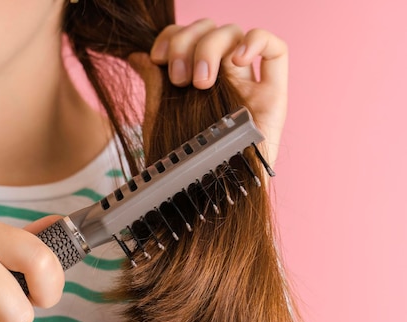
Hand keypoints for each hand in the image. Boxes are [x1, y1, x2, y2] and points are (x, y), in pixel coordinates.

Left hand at [135, 19, 288, 164]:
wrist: (200, 197)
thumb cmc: (180, 164)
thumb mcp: (160, 116)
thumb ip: (154, 82)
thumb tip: (137, 54)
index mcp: (197, 81)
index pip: (190, 37)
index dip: (173, 35)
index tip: (157, 57)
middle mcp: (224, 80)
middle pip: (211, 30)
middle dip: (188, 42)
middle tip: (179, 77)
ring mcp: (249, 87)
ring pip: (235, 34)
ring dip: (210, 47)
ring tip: (200, 81)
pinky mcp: (274, 97)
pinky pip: (277, 49)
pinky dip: (256, 40)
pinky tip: (237, 60)